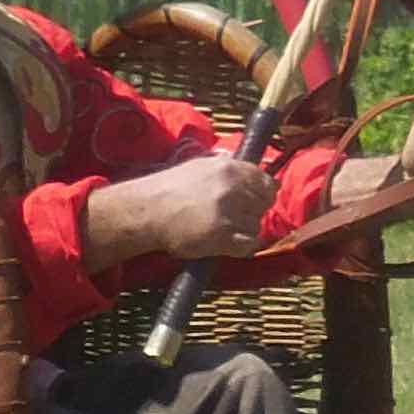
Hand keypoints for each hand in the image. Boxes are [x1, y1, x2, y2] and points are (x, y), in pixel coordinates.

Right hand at [105, 149, 273, 264]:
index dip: (263, 193)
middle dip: (252, 212)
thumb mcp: (201, 166)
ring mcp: (228, 212)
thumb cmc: (169, 188)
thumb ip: (228, 168)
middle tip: (232, 217)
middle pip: (263, 205)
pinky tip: (224, 243)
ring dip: (243, 231)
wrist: (147, 211)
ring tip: (221, 229)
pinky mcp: (222, 236)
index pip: (266, 182)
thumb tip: (251, 170)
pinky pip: (248, 245)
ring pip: (256, 225)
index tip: (255, 200)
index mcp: (229, 168)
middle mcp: (232, 188)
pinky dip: (239, 247)